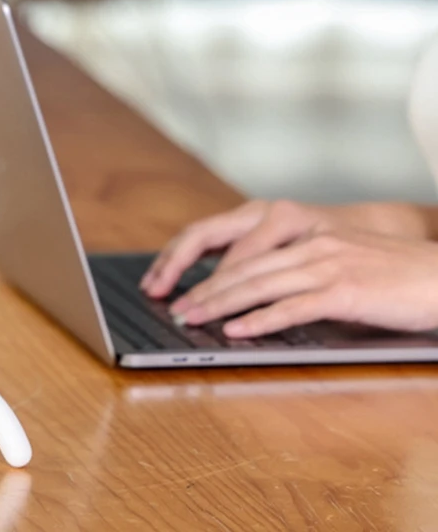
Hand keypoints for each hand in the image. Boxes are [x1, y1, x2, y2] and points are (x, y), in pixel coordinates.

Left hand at [167, 229, 437, 337]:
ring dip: (219, 304)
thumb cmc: (392, 274)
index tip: (179, 285)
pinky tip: (237, 331)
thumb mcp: (338, 260)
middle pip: (242, 267)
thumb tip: (259, 297)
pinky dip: (261, 320)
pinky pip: (294, 307)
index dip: (206, 268)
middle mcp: (310, 245)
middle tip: (172, 307)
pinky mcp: (346, 291)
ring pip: (259, 285)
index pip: (241, 250)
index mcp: (304, 233)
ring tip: (191, 320)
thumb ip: (300, 271)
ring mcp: (327, 265)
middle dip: (202, 289)